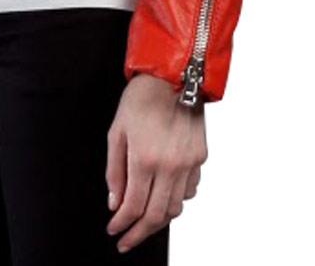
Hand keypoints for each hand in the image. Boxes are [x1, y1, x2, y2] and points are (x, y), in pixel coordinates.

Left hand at [105, 72, 206, 252]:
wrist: (173, 76)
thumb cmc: (141, 99)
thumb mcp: (117, 132)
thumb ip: (114, 171)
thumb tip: (114, 203)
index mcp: (145, 158)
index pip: (133, 207)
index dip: (122, 225)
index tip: (114, 230)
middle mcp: (169, 165)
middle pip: (156, 216)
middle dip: (139, 233)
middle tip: (127, 240)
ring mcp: (188, 163)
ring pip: (175, 208)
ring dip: (158, 220)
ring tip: (144, 222)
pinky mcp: (200, 158)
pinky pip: (189, 191)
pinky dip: (176, 200)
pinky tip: (163, 196)